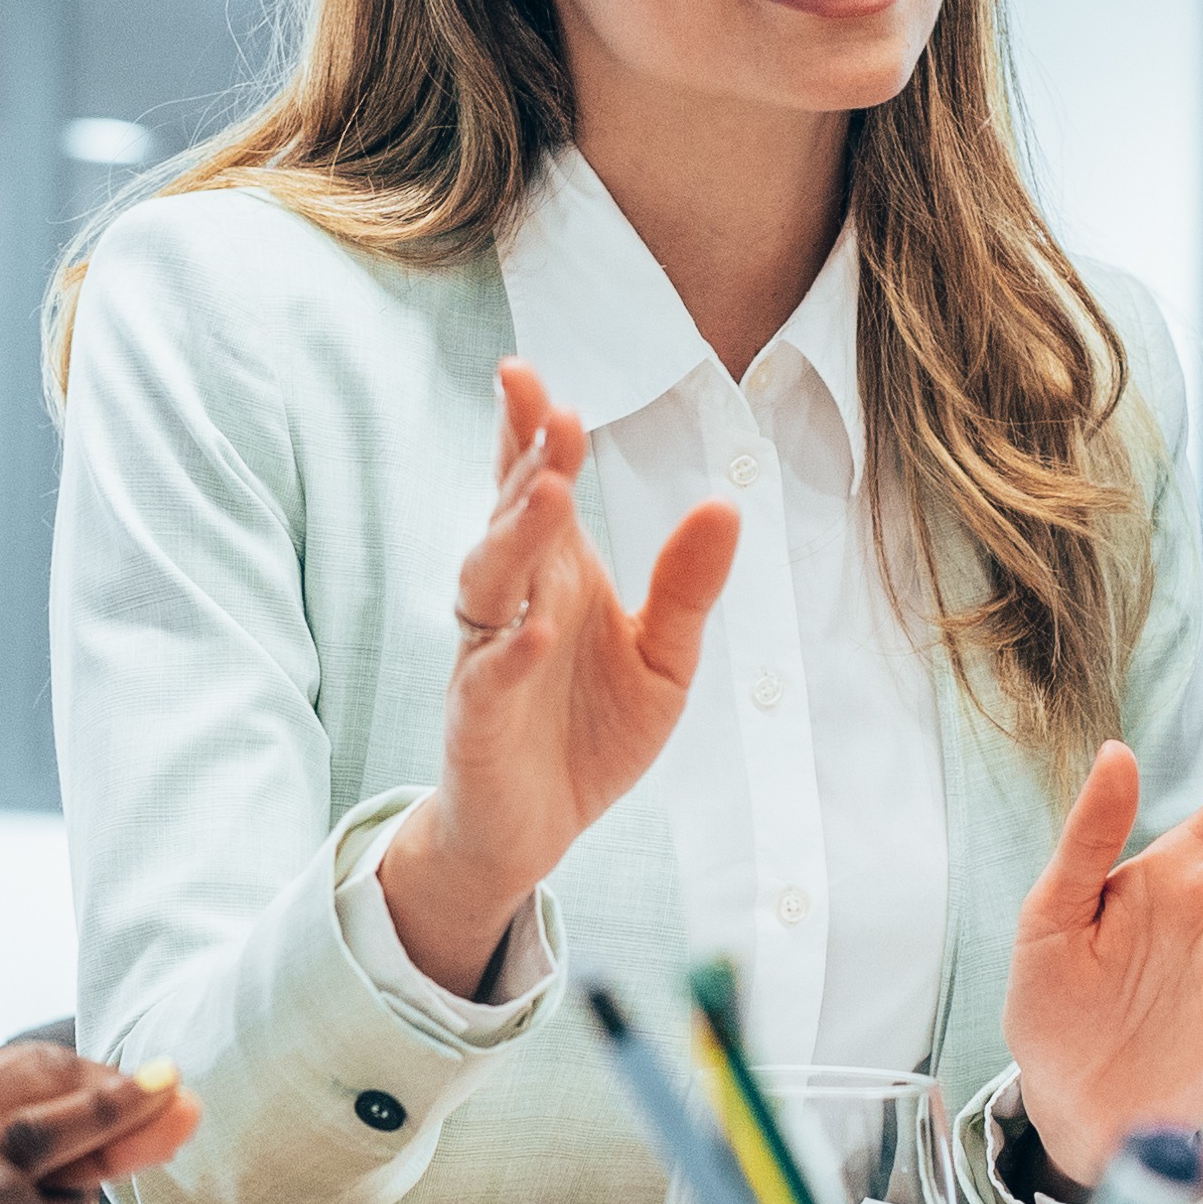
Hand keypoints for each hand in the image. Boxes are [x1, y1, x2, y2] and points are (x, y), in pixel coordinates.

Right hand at [377, 358, 738, 990]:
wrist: (535, 830)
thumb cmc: (591, 731)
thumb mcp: (665, 657)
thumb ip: (689, 587)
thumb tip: (725, 505)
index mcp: (555, 572)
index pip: (533, 485)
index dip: (528, 430)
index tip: (529, 373)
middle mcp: (514, 600)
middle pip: (509, 517)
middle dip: (528, 462)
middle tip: (557, 414)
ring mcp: (488, 655)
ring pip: (487, 581)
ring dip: (514, 536)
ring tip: (548, 493)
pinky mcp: (477, 718)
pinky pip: (486, 676)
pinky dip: (510, 651)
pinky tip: (537, 629)